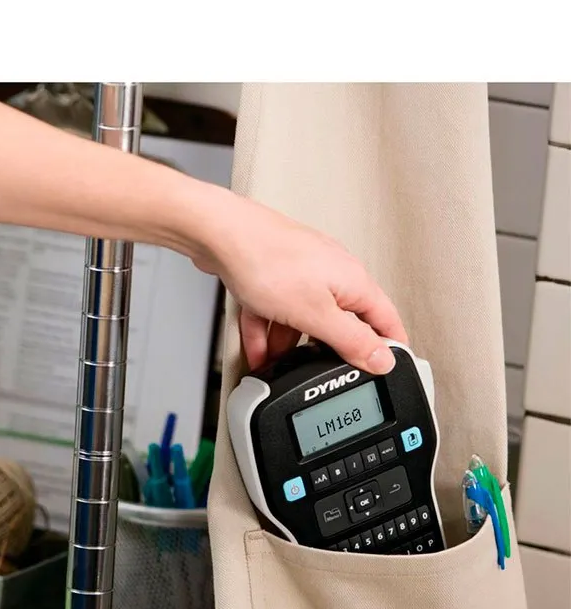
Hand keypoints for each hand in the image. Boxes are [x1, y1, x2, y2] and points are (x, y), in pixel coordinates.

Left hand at [190, 186, 407, 374]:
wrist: (219, 235)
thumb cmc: (267, 260)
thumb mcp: (316, 314)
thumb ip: (351, 340)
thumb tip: (383, 359)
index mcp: (353, 280)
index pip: (385, 319)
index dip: (390, 346)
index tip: (387, 369)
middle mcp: (331, 274)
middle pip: (340, 322)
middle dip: (326, 350)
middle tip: (319, 373)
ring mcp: (300, 273)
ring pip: (302, 319)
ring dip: (289, 345)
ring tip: (275, 366)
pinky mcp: (272, 275)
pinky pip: (275, 312)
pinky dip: (266, 333)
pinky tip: (256, 353)